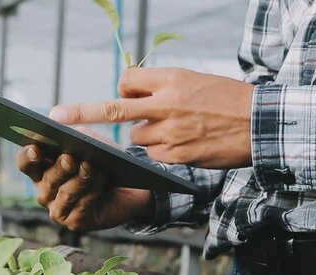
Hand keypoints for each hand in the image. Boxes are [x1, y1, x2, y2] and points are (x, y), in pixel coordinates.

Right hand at [16, 143, 152, 230]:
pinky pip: (81, 207)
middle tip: (69, 158)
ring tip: (90, 166)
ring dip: (80, 179)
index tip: (36, 149)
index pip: (26, 163)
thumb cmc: (105, 162)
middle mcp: (45, 192)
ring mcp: (58, 210)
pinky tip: (101, 180)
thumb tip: (68, 135)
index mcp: (42, 170)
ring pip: (65, 194)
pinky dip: (93, 192)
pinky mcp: (75, 223)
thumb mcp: (93, 143)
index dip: (28, 156)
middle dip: (60, 168)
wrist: (130, 189)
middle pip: (47, 179)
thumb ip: (78, 137)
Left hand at [49, 67, 254, 168]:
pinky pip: (152, 154)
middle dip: (81, 112)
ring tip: (179, 128)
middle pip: (113, 110)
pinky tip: (185, 142)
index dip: (125, 89)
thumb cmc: (226, 98)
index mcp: (170, 80)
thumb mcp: (193, 79)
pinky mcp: (175, 155)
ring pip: (136, 137)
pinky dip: (161, 150)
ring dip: (147, 134)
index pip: (127, 81)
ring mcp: (169, 132)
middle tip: (56, 114)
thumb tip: (130, 95)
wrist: (259, 124)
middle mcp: (165, 105)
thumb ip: (160, 86)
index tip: (127, 93)